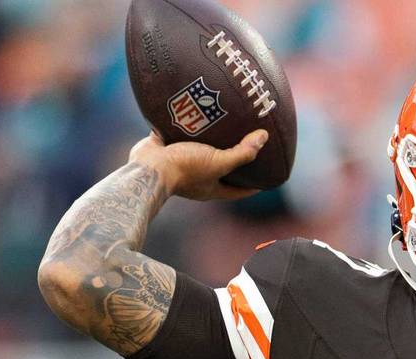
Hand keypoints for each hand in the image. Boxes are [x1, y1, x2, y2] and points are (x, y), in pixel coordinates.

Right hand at [128, 129, 266, 200]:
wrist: (148, 166)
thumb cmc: (185, 169)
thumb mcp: (218, 162)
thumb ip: (242, 153)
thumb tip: (264, 137)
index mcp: (212, 187)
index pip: (239, 190)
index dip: (254, 185)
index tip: (267, 178)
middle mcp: (198, 177)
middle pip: (221, 169)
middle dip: (233, 159)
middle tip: (248, 144)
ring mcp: (181, 162)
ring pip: (200, 150)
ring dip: (211, 139)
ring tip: (225, 122)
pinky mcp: (168, 147)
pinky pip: (180, 134)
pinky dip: (187, 125)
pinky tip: (197, 111)